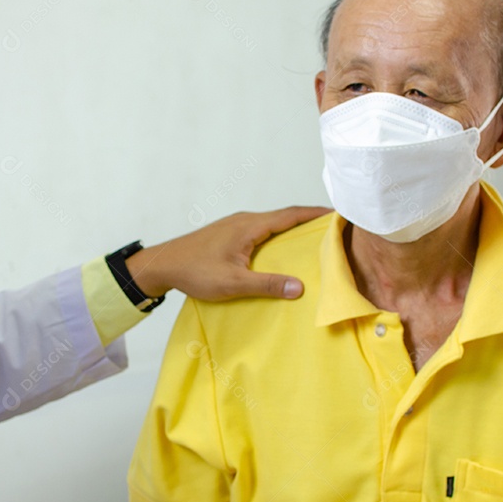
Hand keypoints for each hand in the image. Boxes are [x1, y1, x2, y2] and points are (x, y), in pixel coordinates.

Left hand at [126, 206, 331, 301]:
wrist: (163, 265)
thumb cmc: (195, 272)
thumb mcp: (233, 283)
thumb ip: (266, 285)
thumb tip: (300, 287)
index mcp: (250, 226)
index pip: (291, 215)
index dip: (316, 214)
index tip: (339, 214)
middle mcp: (245, 220)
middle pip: (285, 216)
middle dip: (310, 221)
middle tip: (334, 229)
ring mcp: (236, 225)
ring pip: (272, 223)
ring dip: (293, 228)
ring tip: (314, 240)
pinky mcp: (229, 234)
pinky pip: (261, 230)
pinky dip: (278, 235)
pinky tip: (281, 250)